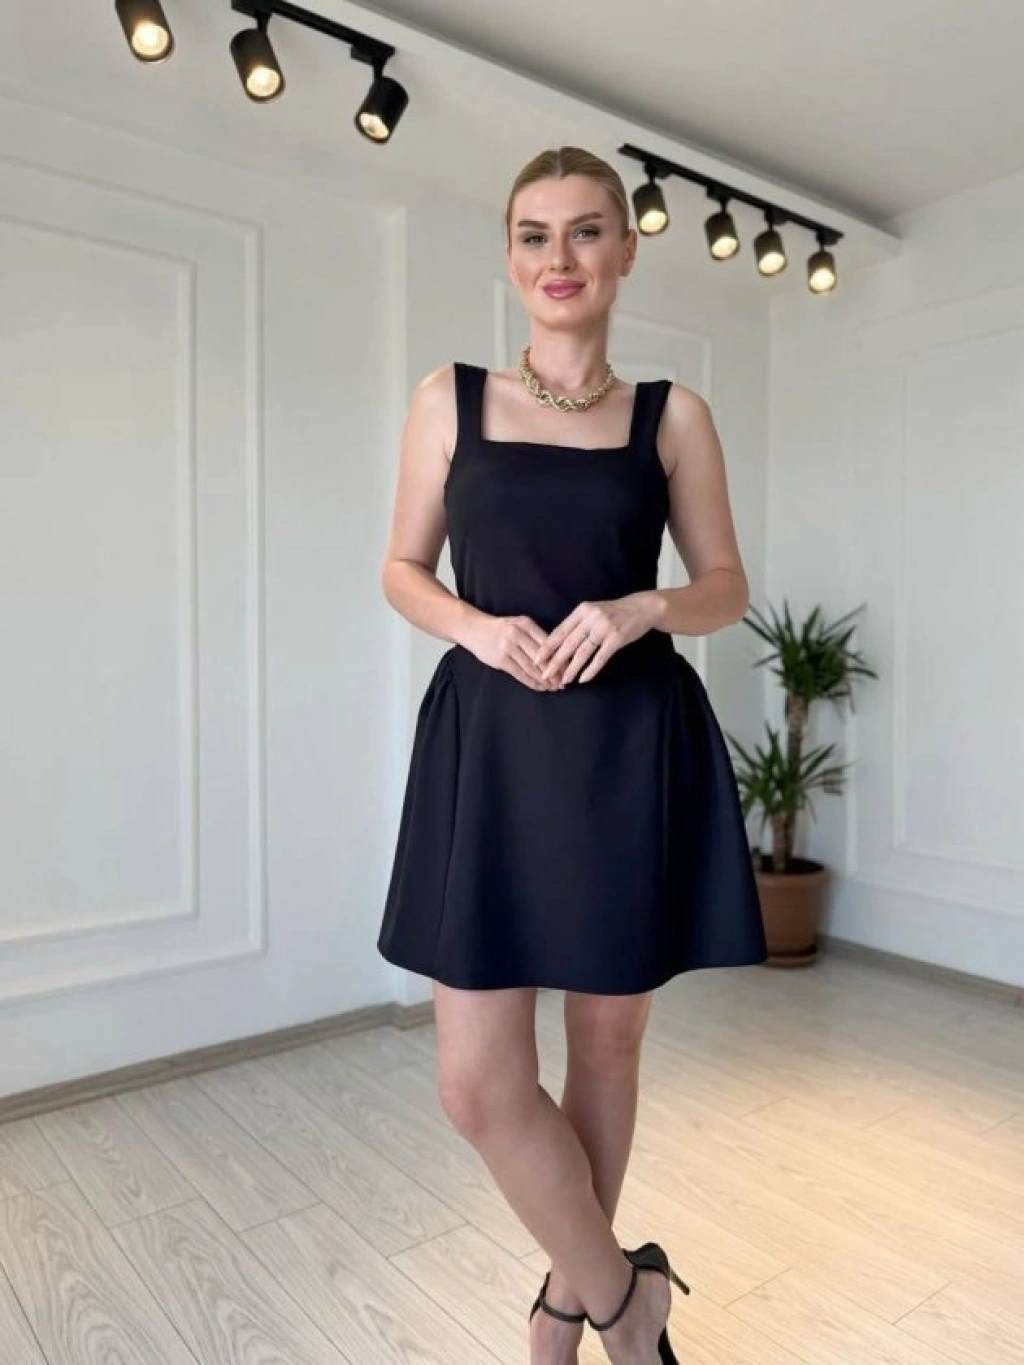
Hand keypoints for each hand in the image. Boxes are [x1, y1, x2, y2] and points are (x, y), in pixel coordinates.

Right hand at [461, 613, 559, 690]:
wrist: (473, 628)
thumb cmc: (500, 628)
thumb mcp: (518, 624)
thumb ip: (535, 636)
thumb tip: (556, 655)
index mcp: (526, 624)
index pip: (548, 643)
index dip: (559, 658)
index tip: (569, 668)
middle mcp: (518, 634)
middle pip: (542, 657)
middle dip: (554, 672)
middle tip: (563, 683)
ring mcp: (508, 647)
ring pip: (532, 668)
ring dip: (544, 680)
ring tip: (553, 688)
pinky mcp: (500, 659)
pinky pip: (520, 674)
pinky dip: (531, 682)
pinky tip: (539, 688)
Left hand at [533, 594, 658, 685]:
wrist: (642, 608)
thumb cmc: (614, 612)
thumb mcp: (593, 612)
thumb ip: (577, 624)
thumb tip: (557, 644)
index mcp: (582, 610)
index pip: (560, 631)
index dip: (547, 646)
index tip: (536, 659)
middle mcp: (591, 618)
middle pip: (568, 643)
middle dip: (555, 660)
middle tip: (544, 674)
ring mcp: (604, 628)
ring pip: (582, 652)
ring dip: (571, 668)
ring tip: (563, 680)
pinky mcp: (616, 639)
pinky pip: (600, 658)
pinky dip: (591, 670)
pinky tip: (583, 679)